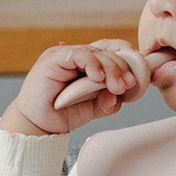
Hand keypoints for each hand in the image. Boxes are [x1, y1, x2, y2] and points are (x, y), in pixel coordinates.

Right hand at [0, 40, 166, 136]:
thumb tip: (121, 94)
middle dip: (123, 68)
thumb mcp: (93, 109)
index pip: (113, 50)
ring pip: (97, 52)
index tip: (137, 78)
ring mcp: (65, 55)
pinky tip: (99, 78)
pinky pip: (79, 54)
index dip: (128, 60)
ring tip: (117, 86)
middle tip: (128, 85)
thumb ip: (109, 101)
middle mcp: (78, 57)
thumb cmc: (62, 114)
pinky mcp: (54, 58)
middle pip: (108, 51)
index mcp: (89, 64)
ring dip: (112, 69)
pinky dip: (93, 64)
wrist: (37, 125)